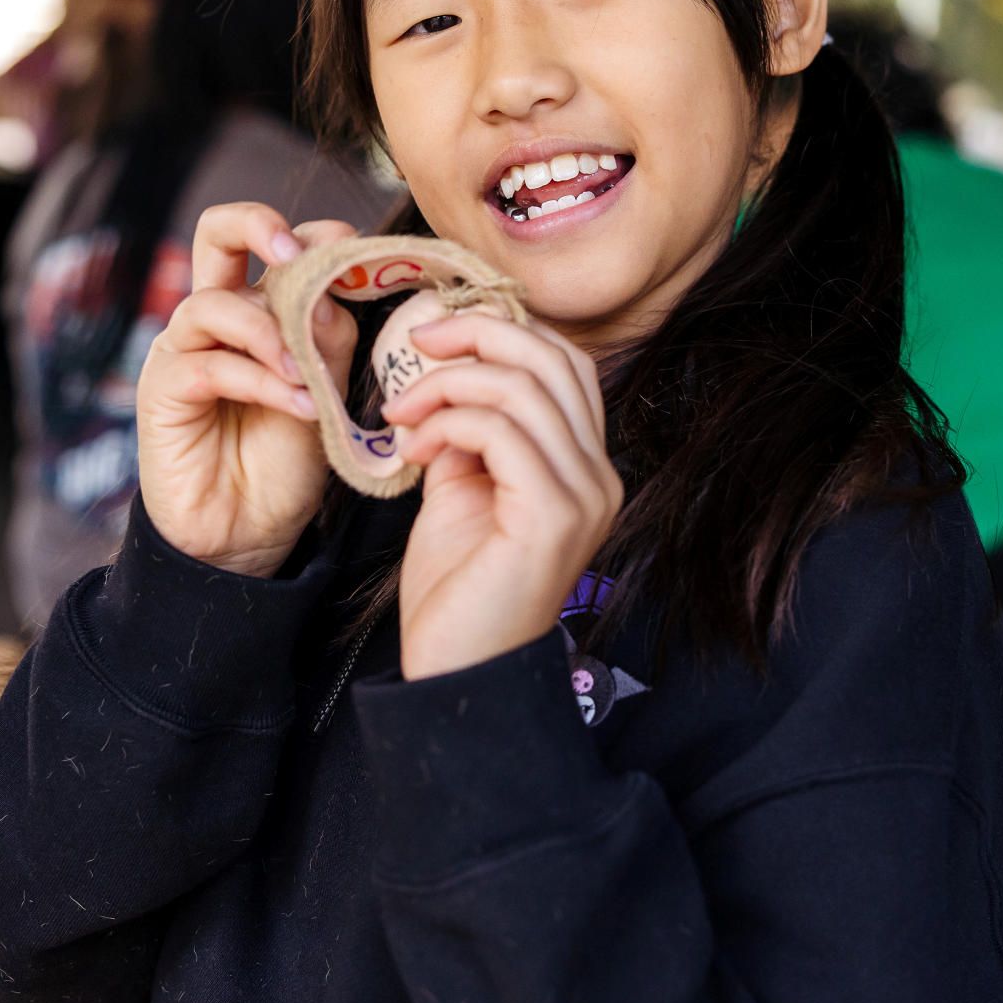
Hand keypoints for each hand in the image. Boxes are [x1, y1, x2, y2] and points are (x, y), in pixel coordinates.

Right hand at [134, 203, 360, 576]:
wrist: (248, 534)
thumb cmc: (286, 461)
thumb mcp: (325, 391)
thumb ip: (329, 339)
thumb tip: (333, 286)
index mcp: (258, 308)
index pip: (275, 243)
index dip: (313, 235)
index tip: (354, 250)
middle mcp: (217, 318)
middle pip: (216, 232)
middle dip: (259, 226)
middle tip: (297, 257)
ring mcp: (184, 349)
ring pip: (214, 303)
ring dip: (269, 334)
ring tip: (307, 377)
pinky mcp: (164, 389)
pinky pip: (209, 364)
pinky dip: (261, 381)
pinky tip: (299, 406)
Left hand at [380, 315, 621, 678]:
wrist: (457, 671)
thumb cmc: (457, 591)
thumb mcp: (461, 489)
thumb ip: (466, 432)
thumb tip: (446, 379)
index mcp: (583, 467)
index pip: (563, 364)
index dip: (500, 331)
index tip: (432, 338)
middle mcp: (599, 477)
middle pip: (554, 359)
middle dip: (476, 336)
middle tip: (414, 347)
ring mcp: (584, 496)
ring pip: (523, 388)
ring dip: (447, 386)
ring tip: (402, 419)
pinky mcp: (554, 516)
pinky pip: (501, 431)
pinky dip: (447, 424)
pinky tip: (415, 452)